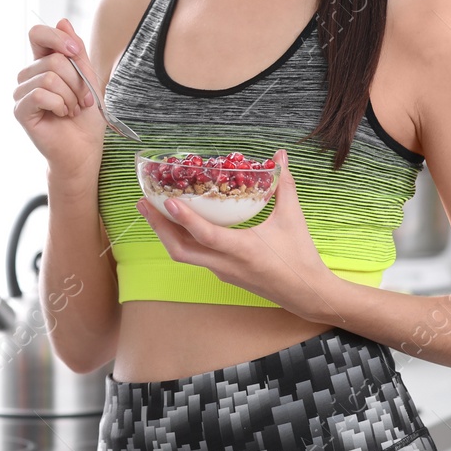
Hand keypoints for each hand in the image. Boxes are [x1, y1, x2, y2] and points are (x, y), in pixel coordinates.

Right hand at [13, 18, 105, 181]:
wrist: (85, 150)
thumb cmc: (86, 117)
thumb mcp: (88, 78)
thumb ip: (76, 51)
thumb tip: (62, 21)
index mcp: (43, 64)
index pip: (38, 34)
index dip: (57, 37)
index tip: (76, 52)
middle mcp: (29, 76)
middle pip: (54, 59)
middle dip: (77, 80)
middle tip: (83, 99)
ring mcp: (22, 93)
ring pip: (49, 76)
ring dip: (70, 95)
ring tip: (72, 109)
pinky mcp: (20, 110)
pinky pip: (40, 94)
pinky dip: (59, 104)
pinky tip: (61, 115)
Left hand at [134, 149, 339, 319]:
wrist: (306, 295)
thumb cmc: (300, 257)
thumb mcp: (293, 218)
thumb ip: (283, 185)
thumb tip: (280, 155)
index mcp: (244, 250)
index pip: (207, 236)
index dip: (185, 219)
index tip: (167, 201)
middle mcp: (226, 264)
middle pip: (181, 251)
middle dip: (159, 227)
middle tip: (144, 202)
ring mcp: (221, 271)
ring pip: (184, 255)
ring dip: (165, 233)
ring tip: (151, 209)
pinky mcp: (222, 274)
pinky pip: (194, 256)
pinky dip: (180, 239)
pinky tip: (175, 222)